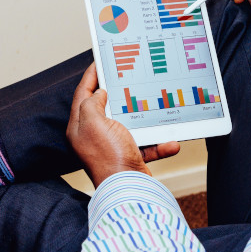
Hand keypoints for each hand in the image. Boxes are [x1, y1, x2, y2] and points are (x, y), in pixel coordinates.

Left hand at [66, 64, 180, 187]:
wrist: (128, 190)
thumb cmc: (108, 156)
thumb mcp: (94, 122)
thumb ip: (92, 103)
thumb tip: (100, 94)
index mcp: (80, 127)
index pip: (82, 94)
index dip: (91, 76)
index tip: (99, 61)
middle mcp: (94, 136)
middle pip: (105, 106)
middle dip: (118, 92)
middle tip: (127, 75)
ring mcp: (112, 146)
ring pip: (129, 124)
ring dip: (144, 118)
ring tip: (153, 103)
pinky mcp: (129, 156)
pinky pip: (146, 144)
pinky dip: (159, 143)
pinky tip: (170, 141)